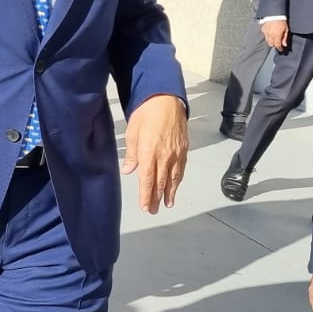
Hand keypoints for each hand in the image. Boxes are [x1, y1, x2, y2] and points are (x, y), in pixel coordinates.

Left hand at [122, 94, 188, 213]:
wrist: (166, 101)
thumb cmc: (145, 114)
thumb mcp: (132, 133)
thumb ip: (131, 154)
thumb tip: (129, 171)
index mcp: (149, 152)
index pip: (147, 179)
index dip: (146, 195)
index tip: (145, 207)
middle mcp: (164, 156)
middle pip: (161, 182)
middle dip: (157, 198)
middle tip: (154, 211)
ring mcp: (176, 153)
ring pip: (173, 178)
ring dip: (169, 193)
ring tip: (166, 204)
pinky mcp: (183, 149)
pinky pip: (181, 169)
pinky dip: (178, 180)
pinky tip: (175, 186)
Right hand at [261, 19, 289, 51]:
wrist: (275, 13)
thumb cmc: (281, 20)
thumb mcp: (286, 29)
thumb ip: (285, 38)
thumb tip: (284, 44)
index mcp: (276, 36)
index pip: (277, 45)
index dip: (279, 48)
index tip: (281, 49)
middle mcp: (270, 35)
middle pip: (271, 44)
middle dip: (274, 45)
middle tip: (278, 43)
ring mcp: (266, 32)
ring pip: (267, 41)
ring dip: (270, 41)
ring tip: (274, 39)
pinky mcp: (263, 29)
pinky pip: (265, 35)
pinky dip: (267, 36)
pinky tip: (270, 34)